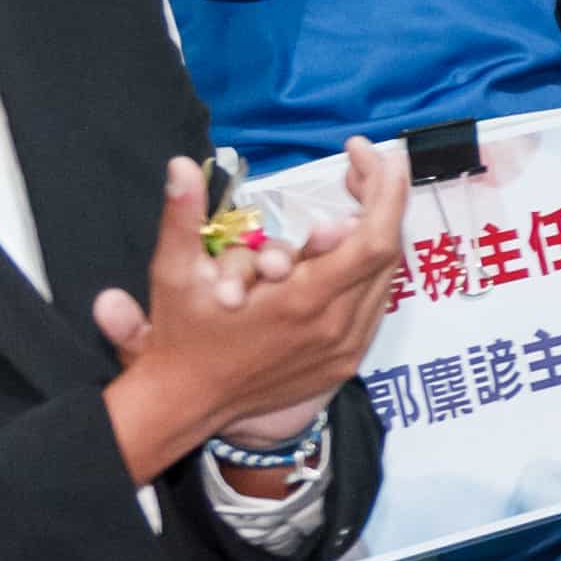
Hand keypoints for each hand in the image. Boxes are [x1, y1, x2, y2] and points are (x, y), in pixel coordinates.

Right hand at [96, 144, 407, 473]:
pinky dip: (371, 270)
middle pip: (387, 253)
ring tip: (360, 197)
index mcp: (303, 301)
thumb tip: (182, 165)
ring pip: (386, 279)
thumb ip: (182, 216)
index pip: (373, 240)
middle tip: (364, 168)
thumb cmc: (181, 336)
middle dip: (383, 201)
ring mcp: (345, 347)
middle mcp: (336, 326)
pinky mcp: (345, 362)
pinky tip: (353, 245)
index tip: (375, 155)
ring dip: (379, 234)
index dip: (385, 193)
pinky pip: (375, 305)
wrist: (186, 405)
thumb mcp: (173, 274)